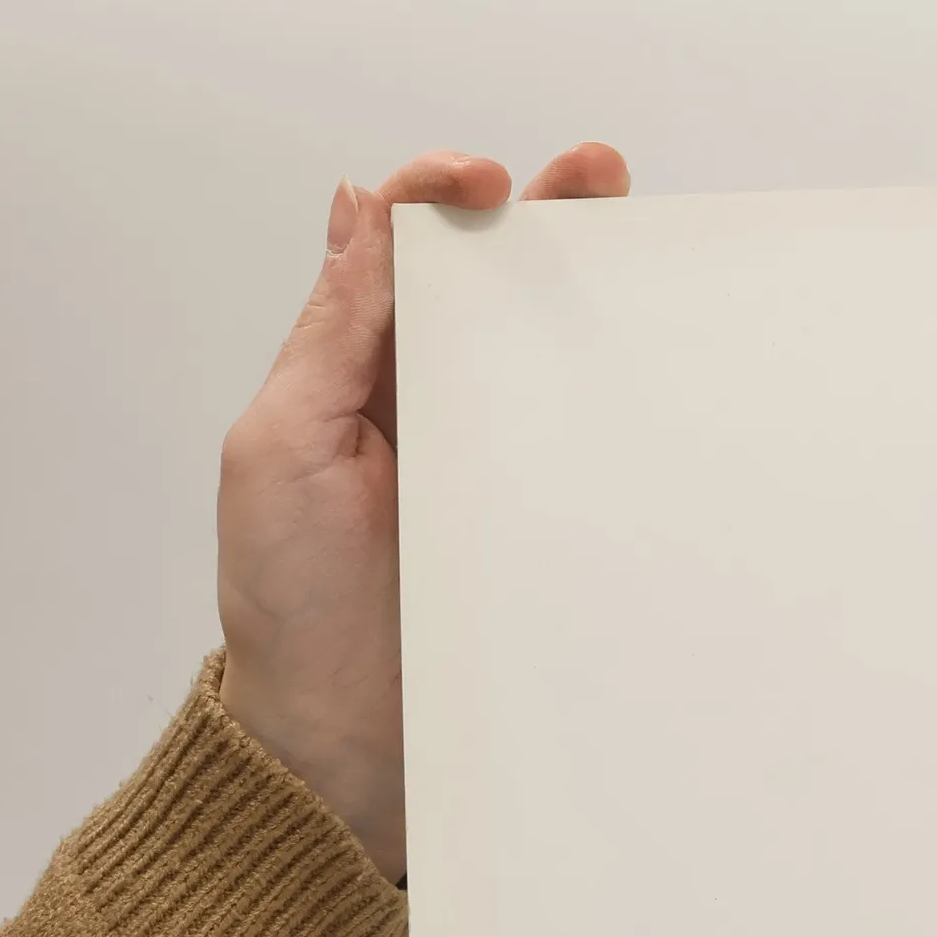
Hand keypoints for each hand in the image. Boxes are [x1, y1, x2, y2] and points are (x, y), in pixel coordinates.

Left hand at [216, 144, 630, 881]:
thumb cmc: (295, 617)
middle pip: (491, 294)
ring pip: (549, 367)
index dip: (442, 197)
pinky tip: (657, 382)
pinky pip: (587, 465)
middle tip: (602, 183)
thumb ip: (330, 337)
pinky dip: (623, 418)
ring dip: (595, 308)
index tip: (487, 182)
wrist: (346, 754)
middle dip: (547, 226)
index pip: (402, 254)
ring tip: (646, 259)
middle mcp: (429, 415)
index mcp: (355, 379)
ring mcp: (494, 477)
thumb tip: (361, 213)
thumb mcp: (280, 450)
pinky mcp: (542, 539)